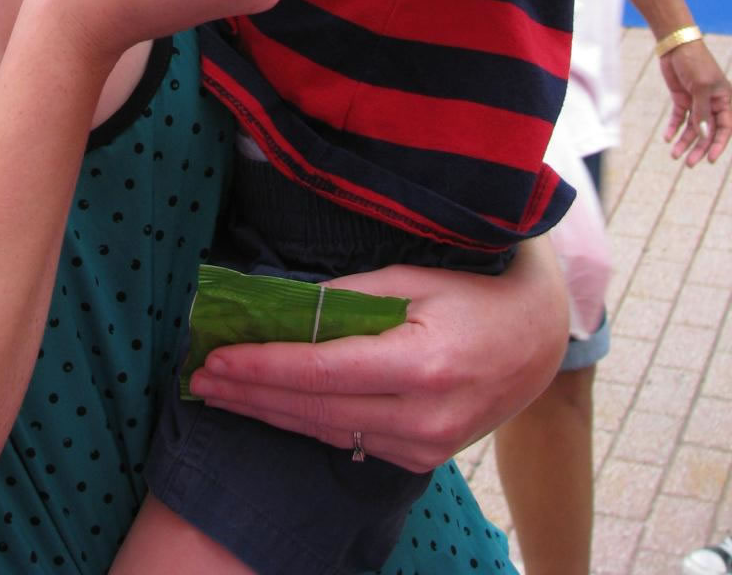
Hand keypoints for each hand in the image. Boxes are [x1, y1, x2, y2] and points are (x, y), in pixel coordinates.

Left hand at [187, 239, 567, 471]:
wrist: (535, 341)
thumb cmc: (472, 294)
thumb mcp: (413, 277)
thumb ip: (349, 294)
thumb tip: (285, 303)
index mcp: (421, 365)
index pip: (320, 371)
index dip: (262, 366)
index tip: (215, 357)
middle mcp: (422, 416)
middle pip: (314, 409)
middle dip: (250, 393)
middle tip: (199, 378)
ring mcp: (424, 445)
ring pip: (325, 430)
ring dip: (268, 411)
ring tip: (221, 392)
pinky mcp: (422, 456)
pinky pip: (349, 440)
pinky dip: (305, 421)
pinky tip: (271, 407)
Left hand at [661, 41, 731, 164]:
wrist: (676, 45)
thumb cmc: (695, 62)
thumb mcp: (701, 86)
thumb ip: (701, 110)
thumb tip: (701, 132)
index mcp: (724, 100)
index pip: (725, 128)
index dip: (718, 145)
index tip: (710, 160)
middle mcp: (712, 104)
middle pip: (707, 132)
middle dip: (699, 148)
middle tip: (689, 163)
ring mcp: (696, 102)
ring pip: (692, 128)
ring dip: (684, 142)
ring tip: (674, 155)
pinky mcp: (681, 99)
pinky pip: (679, 118)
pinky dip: (673, 128)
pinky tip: (667, 138)